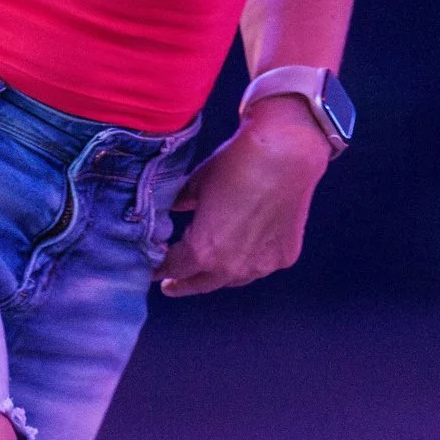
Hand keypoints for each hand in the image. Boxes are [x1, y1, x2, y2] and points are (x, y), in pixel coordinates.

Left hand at [158, 98, 329, 298]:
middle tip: (172, 284)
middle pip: (201, 283)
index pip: (175, 268)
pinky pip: (259, 266)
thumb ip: (182, 203)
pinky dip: (248, 261)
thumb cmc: (235, 165)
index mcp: (203, 252)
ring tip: (208, 268)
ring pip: (232, 279)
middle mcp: (231, 267)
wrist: (285, 154)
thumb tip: (176, 208)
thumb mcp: (197, 184)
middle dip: (184, 283)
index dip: (162, 268)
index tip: (154, 269)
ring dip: (217, 274)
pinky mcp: (284, 257)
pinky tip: (242, 251)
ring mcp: (260, 266)